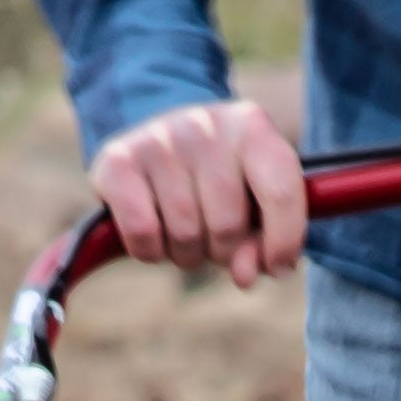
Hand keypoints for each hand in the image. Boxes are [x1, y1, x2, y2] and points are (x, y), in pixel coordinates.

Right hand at [88, 99, 307, 289]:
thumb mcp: (251, 205)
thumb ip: (262, 244)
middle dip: (222, 250)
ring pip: (185, 233)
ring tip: (182, 230)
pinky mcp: (117, 160)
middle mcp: (205, 124)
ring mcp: (159, 138)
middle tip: (212, 235)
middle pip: (227, 225)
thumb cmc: (214, 184)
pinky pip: (143, 233)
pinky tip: (152, 234)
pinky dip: (149, 251)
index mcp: (251, 127)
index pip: (281, 193)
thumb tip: (244, 275)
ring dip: (185, 253)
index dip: (283, 242)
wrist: (154, 147)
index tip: (276, 266)